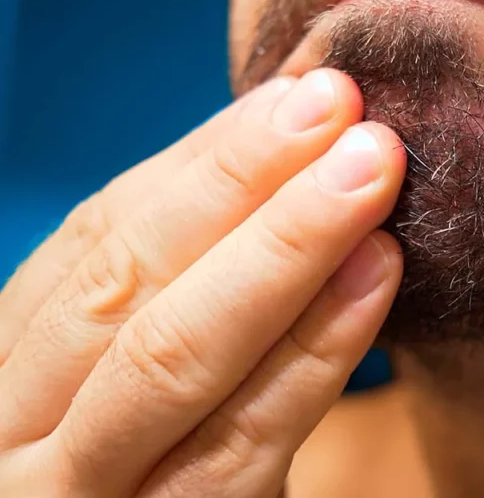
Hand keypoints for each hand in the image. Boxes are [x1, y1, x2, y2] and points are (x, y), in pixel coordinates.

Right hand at [0, 69, 406, 496]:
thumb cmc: (135, 471)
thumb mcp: (122, 379)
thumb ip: (173, 293)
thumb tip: (280, 169)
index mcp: (9, 366)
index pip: (99, 239)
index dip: (204, 162)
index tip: (301, 96)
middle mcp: (14, 431)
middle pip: (126, 281)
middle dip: (242, 185)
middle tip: (344, 107)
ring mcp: (78, 496)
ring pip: (172, 356)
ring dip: (285, 251)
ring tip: (373, 173)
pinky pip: (240, 444)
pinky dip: (313, 354)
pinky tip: (376, 279)